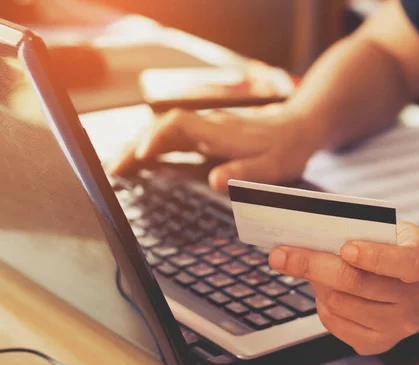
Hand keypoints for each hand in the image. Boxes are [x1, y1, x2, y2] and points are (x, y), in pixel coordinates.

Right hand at [109, 106, 321, 191]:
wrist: (299, 128)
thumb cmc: (286, 149)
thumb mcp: (272, 167)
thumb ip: (243, 173)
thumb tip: (214, 181)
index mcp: (220, 132)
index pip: (179, 125)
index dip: (157, 137)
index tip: (142, 156)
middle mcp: (209, 127)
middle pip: (163, 129)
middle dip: (136, 146)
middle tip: (115, 171)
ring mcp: (207, 130)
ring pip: (165, 134)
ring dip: (141, 148)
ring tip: (120, 169)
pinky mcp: (208, 136)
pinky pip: (175, 140)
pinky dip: (156, 149)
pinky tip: (146, 163)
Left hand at [269, 223, 418, 354]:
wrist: (416, 285)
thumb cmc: (396, 248)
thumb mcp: (392, 229)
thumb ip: (363, 230)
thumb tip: (312, 233)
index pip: (406, 262)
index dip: (375, 256)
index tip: (346, 248)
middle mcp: (418, 297)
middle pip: (357, 283)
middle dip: (312, 265)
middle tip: (281, 255)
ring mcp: (399, 325)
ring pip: (339, 303)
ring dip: (315, 282)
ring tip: (311, 267)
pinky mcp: (378, 343)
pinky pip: (335, 322)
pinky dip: (321, 302)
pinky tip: (324, 289)